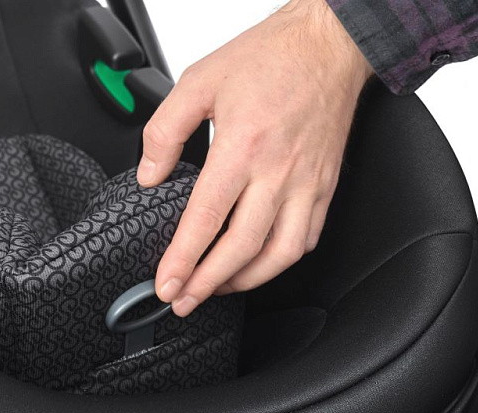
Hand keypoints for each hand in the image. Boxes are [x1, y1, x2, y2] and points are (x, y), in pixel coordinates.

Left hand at [137, 0, 371, 316]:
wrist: (328, 46)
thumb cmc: (271, 58)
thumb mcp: (199, 81)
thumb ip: (164, 131)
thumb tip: (149, 176)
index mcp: (243, 147)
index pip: (205, 219)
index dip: (182, 259)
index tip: (165, 283)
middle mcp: (278, 172)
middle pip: (241, 248)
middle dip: (207, 283)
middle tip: (183, 301)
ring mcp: (306, 183)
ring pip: (279, 253)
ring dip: (245, 281)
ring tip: (217, 288)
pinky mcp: (325, 187)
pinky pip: (306, 238)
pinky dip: (281, 261)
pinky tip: (260, 265)